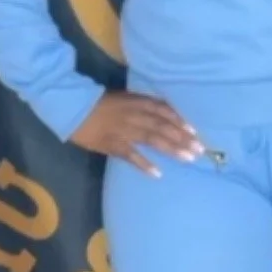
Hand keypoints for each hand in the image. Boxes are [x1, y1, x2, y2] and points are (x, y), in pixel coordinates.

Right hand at [69, 91, 203, 176]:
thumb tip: (164, 114)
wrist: (73, 107)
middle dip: (182, 138)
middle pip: (163, 127)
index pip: (163, 111)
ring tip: (187, 158)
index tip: (194, 132)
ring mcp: (125, 131)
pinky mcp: (113, 144)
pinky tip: (157, 173)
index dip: (179, 121)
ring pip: (152, 140)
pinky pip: (131, 156)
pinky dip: (144, 164)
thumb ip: (143, 105)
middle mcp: (135, 116)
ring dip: (171, 149)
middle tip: (199, 150)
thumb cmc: (100, 102)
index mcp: (137, 102)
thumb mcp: (125, 98)